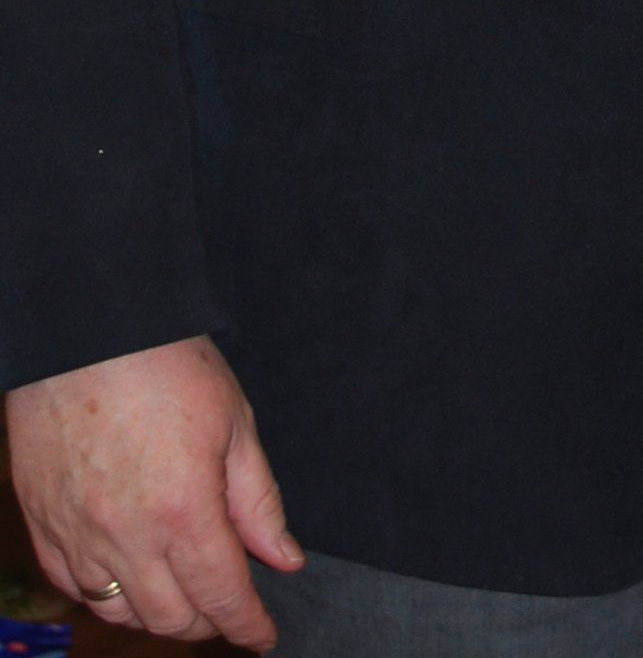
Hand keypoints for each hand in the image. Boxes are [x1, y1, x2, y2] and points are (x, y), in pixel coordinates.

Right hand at [6, 335, 302, 646]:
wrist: (89, 329)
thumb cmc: (168, 365)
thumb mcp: (235, 423)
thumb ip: (259, 502)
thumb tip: (285, 560)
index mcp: (183, 511)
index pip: (221, 596)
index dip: (247, 625)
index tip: (263, 637)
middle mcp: (125, 537)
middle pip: (171, 617)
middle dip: (208, 622)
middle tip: (229, 606)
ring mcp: (78, 536)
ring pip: (120, 612)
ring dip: (158, 614)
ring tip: (184, 591)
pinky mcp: (44, 526)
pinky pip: (75, 588)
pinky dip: (107, 595)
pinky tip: (130, 575)